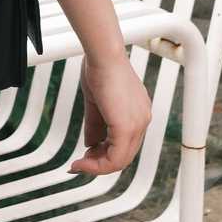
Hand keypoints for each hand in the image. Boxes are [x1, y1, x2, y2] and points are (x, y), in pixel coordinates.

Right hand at [72, 52, 152, 175]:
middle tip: (81, 164)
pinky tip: (83, 162)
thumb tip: (90, 144)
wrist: (103, 55)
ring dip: (98, 166)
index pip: (125, 143)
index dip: (104, 154)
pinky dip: (98, 165)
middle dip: (100, 163)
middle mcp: (142, 119)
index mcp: (138, 112)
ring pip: (121, 160)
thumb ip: (95, 125)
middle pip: (124, 155)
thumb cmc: (100, 68)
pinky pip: (116, 158)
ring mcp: (138, 124)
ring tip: (80, 164)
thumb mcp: (96, 103)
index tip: (85, 156)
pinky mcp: (127, 127)